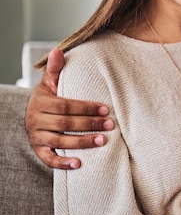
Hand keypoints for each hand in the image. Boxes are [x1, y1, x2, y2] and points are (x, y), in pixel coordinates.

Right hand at [25, 49, 113, 168]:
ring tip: (102, 141)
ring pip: (59, 142)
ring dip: (82, 142)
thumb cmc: (50, 96)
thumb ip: (56, 69)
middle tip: (111, 125)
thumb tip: (58, 50)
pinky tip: (79, 164)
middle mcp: (35, 119)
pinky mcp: (38, 150)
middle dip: (89, 124)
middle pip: (64, 123)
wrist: (35, 114)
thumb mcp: (51, 82)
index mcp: (40, 101)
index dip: (86, 107)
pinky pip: (48, 159)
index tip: (106, 109)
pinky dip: (62, 163)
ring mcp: (36, 136)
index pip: (65, 105)